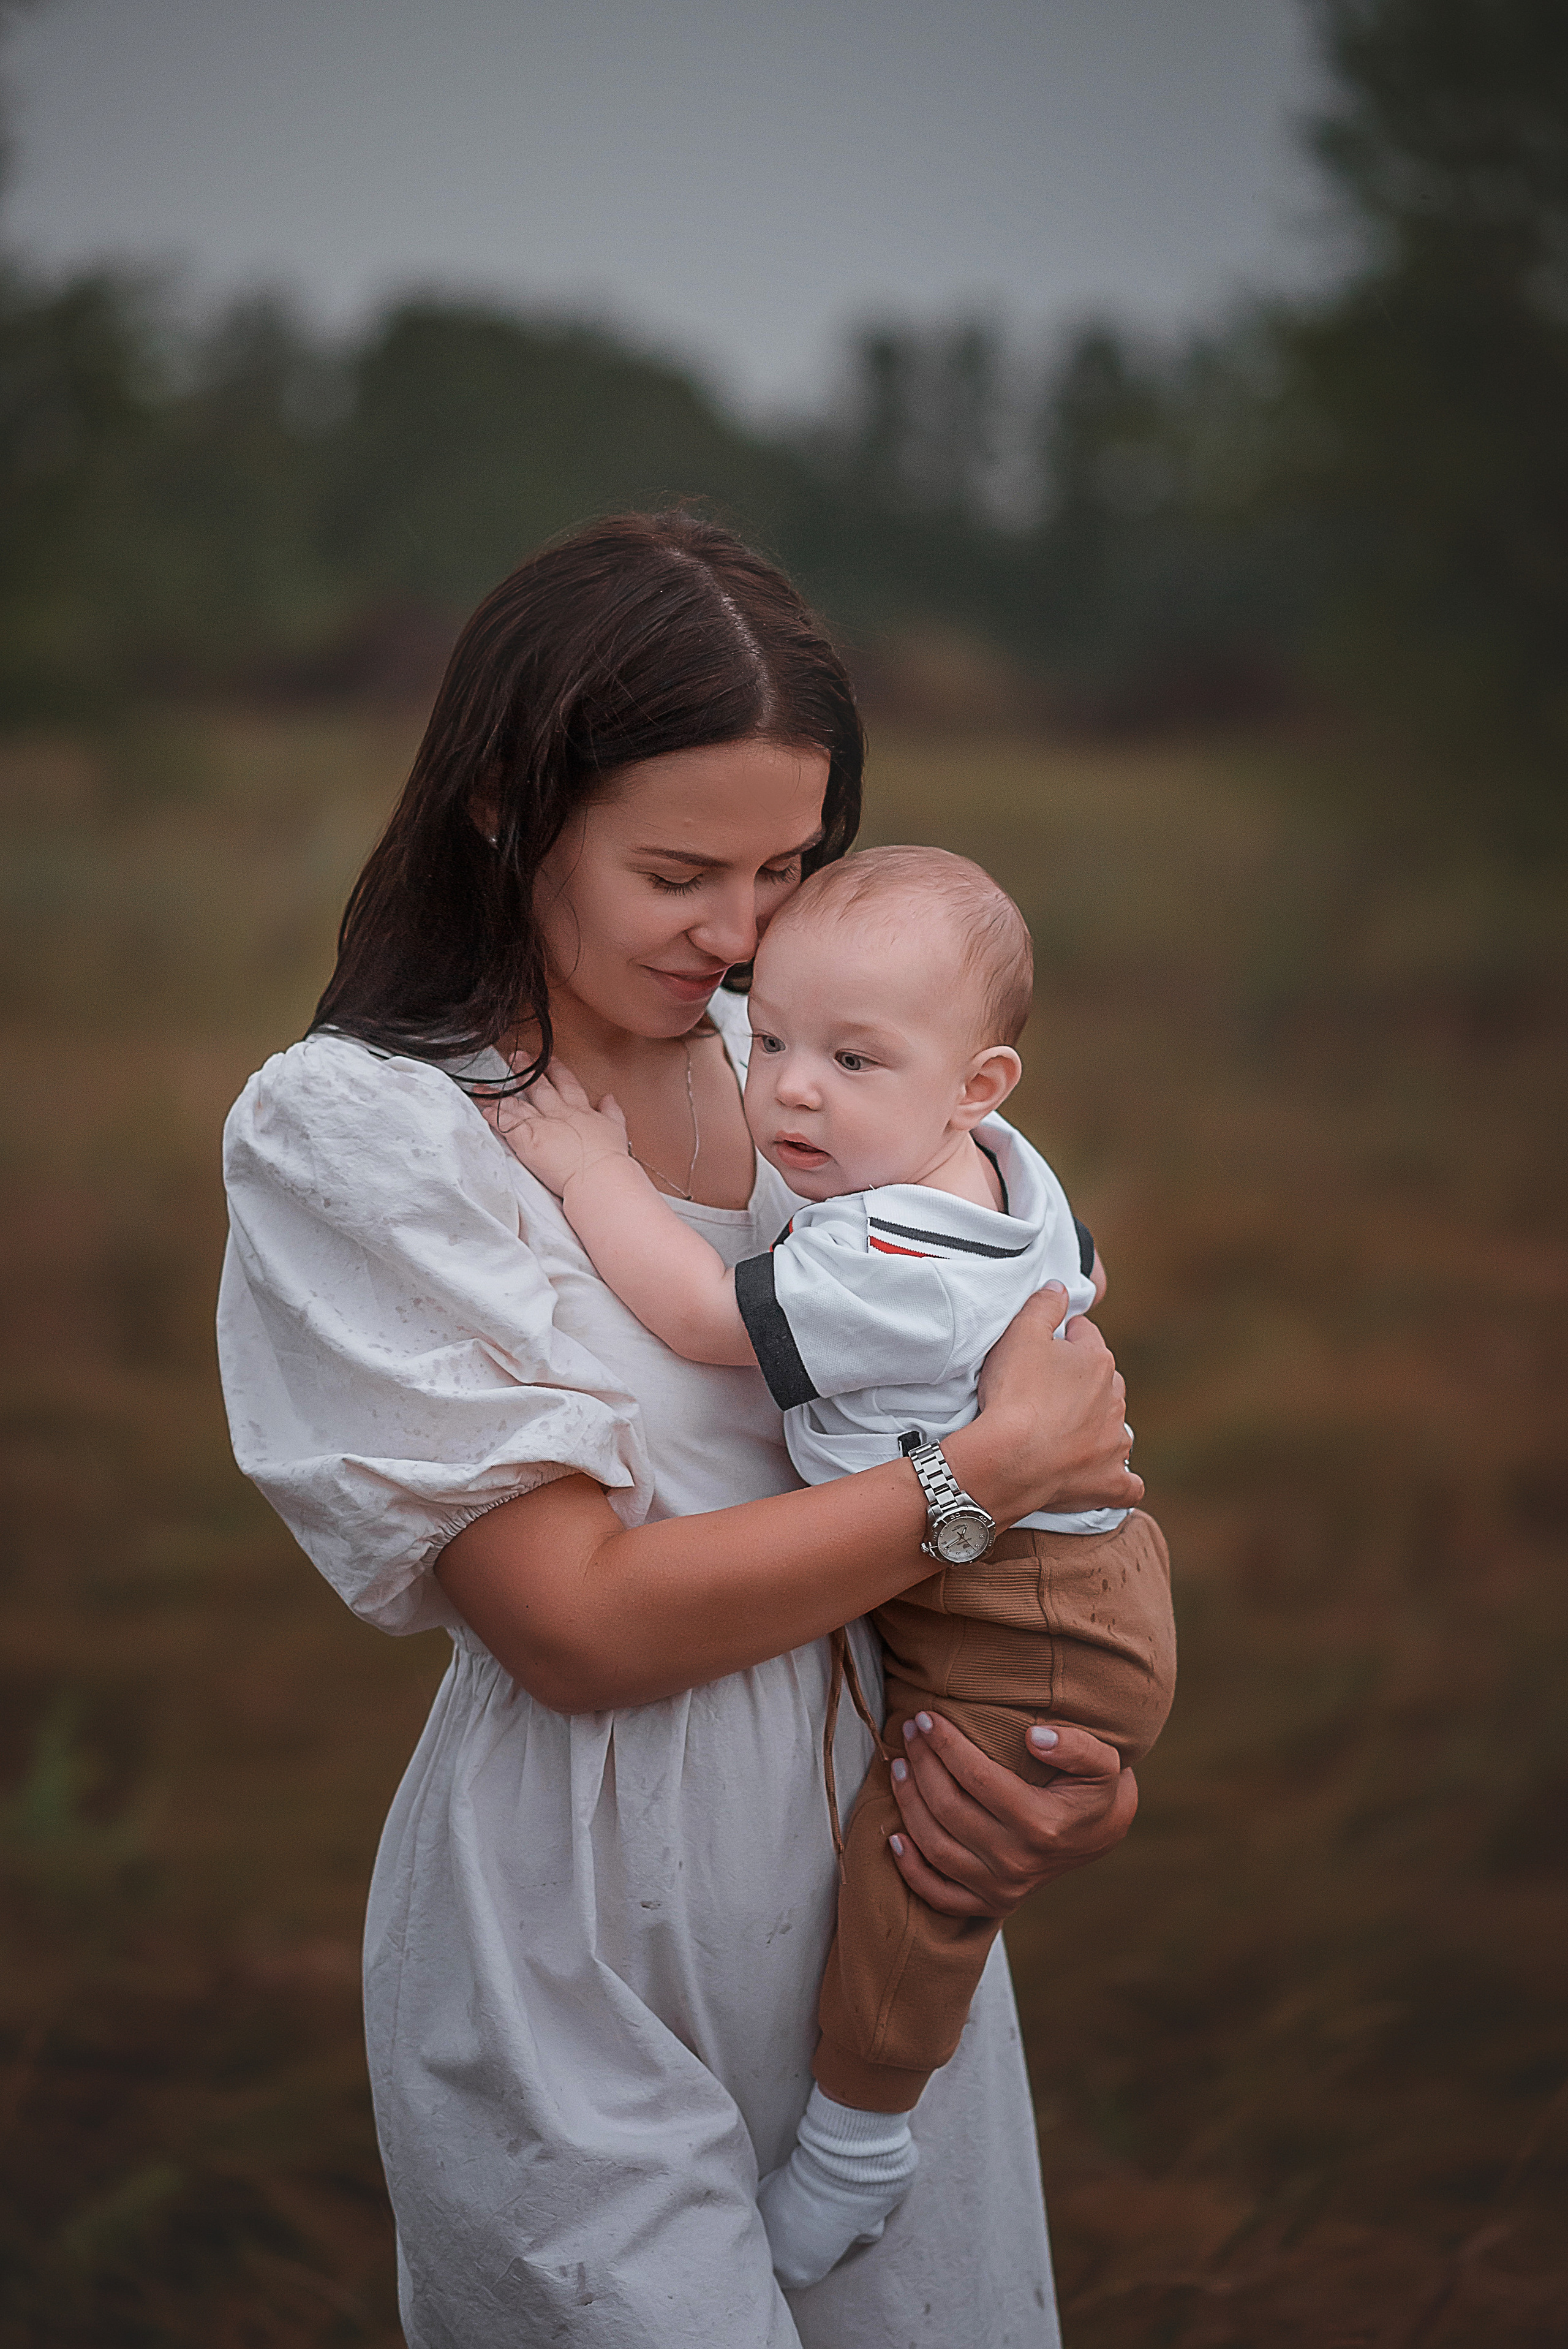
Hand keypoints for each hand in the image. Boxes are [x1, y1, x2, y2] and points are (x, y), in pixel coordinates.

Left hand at [483, 1061, 629, 1198]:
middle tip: (516, 1056)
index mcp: (581, 1111)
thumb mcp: (617, 1130)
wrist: (599, 1176)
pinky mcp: (527, 1140)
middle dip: (527, 1070)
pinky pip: (505, 1123)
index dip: (557, 1070)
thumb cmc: (609, 1160)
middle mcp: (559, 1113)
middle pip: (539, 1086)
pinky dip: (493, 1115)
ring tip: (487, 1084)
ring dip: (501, 1092)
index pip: (567, 1084)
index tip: (549, 1061)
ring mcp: (541, 1125)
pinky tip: (484, 1108)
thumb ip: (612, 1112)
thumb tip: (609, 1099)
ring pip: (517, 1103)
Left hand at [885, 1710, 1135, 1919]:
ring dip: (909, 1804)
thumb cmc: (1095, 1789)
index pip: (977, 1778)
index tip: (926, 1717)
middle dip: (922, 1765)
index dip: (946, 1745)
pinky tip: (894, 1839)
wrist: (1102, 1833)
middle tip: (909, 1732)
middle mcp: (1018, 1862)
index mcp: (1042, 1825)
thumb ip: (1076, 1746)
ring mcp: (1003, 1889)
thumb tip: (1034, 1737)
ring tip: (898, 1766)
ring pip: (937, 1847)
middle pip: (949, 1809)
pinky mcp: (992, 1904)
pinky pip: (940, 1896)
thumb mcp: (1102, 1761)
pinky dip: (912, 1871)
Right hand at [950, 1283, 1142, 1522]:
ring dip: (1095, 1428)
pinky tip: (1102, 1477)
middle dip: (1079, 1384)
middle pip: (1101, 1382)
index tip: (1041, 1351)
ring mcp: (1115, 1443)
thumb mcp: (1019, 1334)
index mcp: (1098, 1361)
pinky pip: (1125, 1483)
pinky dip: (1116, 1479)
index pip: (1085, 1336)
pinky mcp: (1111, 1481)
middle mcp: (1115, 1399)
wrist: (1009, 1458)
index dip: (1062, 1340)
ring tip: (1060, 1434)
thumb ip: (1043, 1305)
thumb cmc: (1013, 1394)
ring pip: (1113, 1427)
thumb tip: (1061, 1288)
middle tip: (1042, 1394)